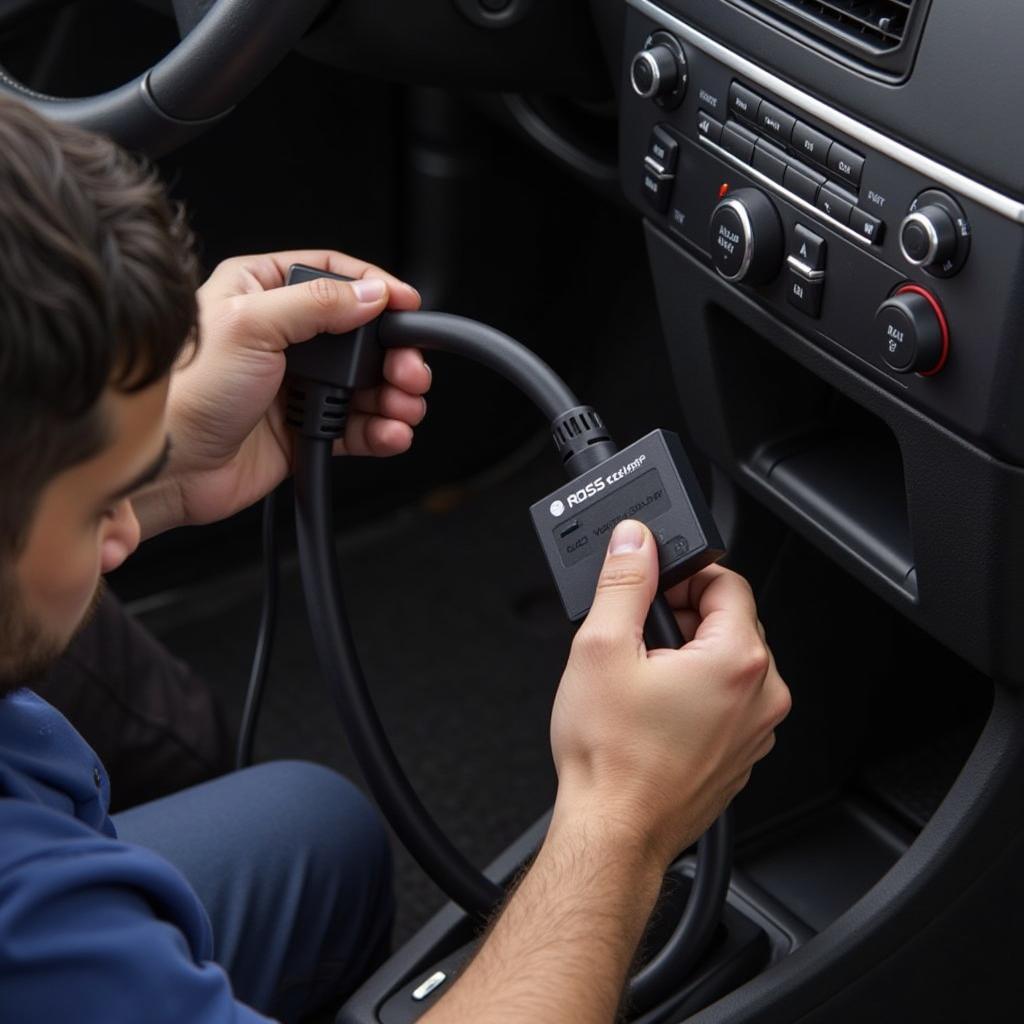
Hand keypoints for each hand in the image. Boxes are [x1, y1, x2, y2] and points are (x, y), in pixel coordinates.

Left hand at [136, 250, 429, 537]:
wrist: (168, 468)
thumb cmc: (186, 391)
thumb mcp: (251, 325)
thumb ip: (316, 304)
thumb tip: (370, 294)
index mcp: (262, 293)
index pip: (333, 275)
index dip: (374, 287)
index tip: (407, 305)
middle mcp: (283, 337)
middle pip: (361, 335)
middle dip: (394, 355)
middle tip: (410, 371)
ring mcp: (297, 385)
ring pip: (366, 384)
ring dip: (394, 397)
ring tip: (404, 407)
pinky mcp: (306, 428)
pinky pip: (358, 426)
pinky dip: (381, 430)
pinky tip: (390, 432)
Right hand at [549, 519, 790, 869]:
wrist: (613, 831)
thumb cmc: (610, 756)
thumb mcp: (601, 647)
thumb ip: (624, 581)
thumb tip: (635, 540)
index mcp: (738, 660)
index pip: (726, 580)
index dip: (681, 576)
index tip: (650, 589)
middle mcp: (761, 695)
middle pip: (729, 621)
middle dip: (681, 619)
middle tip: (635, 639)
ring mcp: (755, 731)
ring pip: (726, 663)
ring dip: (686, 657)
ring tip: (639, 680)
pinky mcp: (740, 756)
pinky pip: (726, 703)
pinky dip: (694, 695)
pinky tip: (652, 712)